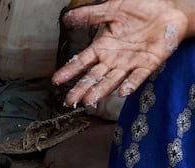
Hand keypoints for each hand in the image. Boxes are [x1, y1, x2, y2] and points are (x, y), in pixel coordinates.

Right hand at [52, 0, 190, 107]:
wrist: (168, 9)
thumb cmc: (141, 8)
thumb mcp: (112, 9)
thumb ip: (91, 15)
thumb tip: (67, 18)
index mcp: (103, 47)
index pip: (82, 61)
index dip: (70, 70)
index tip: (56, 80)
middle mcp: (114, 58)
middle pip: (94, 76)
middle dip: (82, 88)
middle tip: (70, 100)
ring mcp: (130, 63)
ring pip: (112, 80)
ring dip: (100, 90)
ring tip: (89, 101)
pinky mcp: (148, 64)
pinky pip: (138, 76)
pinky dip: (130, 84)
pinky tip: (122, 91)